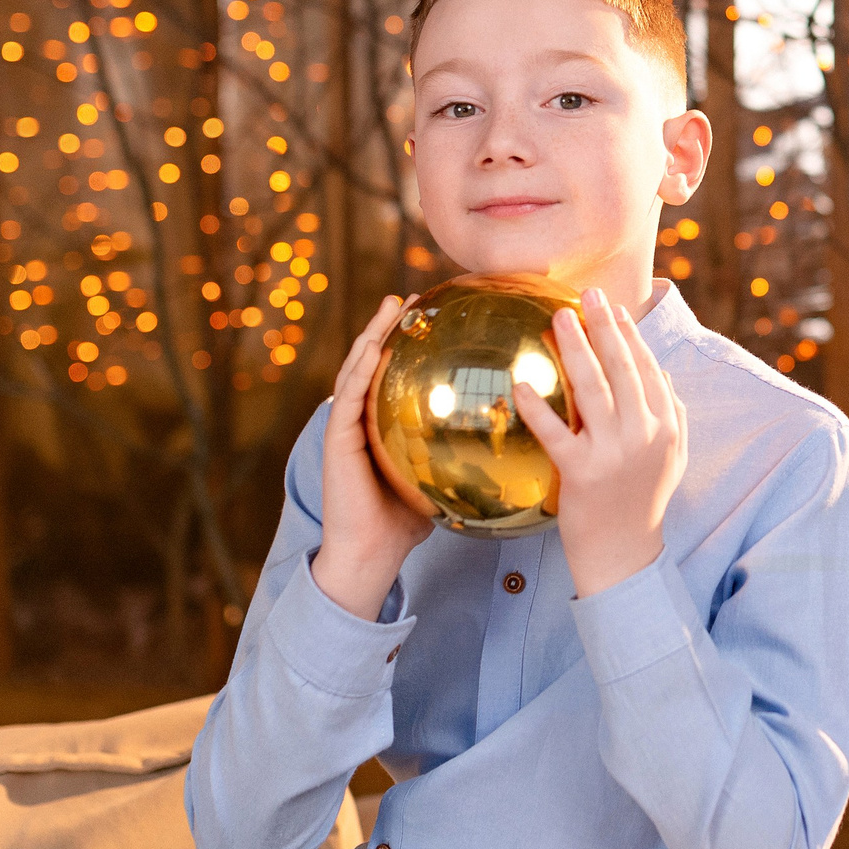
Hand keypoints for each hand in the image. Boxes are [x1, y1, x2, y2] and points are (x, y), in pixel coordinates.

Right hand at [310, 294, 436, 619]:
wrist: (371, 553)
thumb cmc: (409, 521)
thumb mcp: (443, 476)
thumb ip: (462, 451)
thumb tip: (512, 437)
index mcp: (385, 422)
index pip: (399, 373)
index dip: (413, 343)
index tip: (438, 314)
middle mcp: (363, 417)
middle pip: (375, 361)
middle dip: (391, 326)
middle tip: (414, 295)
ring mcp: (346, 425)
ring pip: (358, 368)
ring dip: (372, 334)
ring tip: (393, 305)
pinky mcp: (337, 438)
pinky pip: (349, 396)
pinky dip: (360, 369)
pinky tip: (374, 348)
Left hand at [511, 287, 687, 597]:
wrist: (626, 554)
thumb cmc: (642, 500)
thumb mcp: (671, 456)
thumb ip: (670, 413)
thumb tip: (659, 372)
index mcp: (667, 426)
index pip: (648, 369)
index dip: (630, 334)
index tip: (613, 307)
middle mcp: (644, 434)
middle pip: (623, 369)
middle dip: (605, 326)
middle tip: (587, 294)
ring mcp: (614, 453)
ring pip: (593, 389)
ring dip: (576, 348)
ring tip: (560, 319)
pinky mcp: (581, 473)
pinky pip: (556, 432)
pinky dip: (537, 407)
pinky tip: (520, 383)